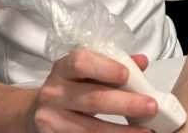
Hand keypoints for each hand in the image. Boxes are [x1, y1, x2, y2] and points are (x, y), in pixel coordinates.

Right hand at [27, 50, 156, 131]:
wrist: (36, 112)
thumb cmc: (71, 87)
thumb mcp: (86, 70)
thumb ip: (113, 64)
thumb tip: (142, 62)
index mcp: (64, 68)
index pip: (81, 63)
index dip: (105, 68)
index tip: (127, 74)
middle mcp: (53, 92)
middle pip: (93, 98)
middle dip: (126, 104)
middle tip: (151, 107)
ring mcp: (50, 119)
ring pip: (90, 128)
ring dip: (121, 131)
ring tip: (145, 131)